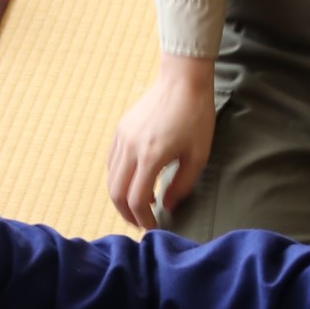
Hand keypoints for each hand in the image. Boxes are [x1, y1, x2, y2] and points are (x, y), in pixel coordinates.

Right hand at [106, 55, 215, 230]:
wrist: (182, 80)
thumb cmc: (196, 116)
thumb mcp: (198, 155)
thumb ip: (182, 185)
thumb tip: (167, 206)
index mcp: (151, 156)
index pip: (136, 200)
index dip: (143, 219)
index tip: (154, 228)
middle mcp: (130, 148)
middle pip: (116, 193)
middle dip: (127, 214)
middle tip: (141, 223)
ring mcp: (122, 138)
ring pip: (111, 178)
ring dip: (121, 197)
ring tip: (139, 205)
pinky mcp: (120, 130)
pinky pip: (112, 162)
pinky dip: (119, 178)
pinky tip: (135, 181)